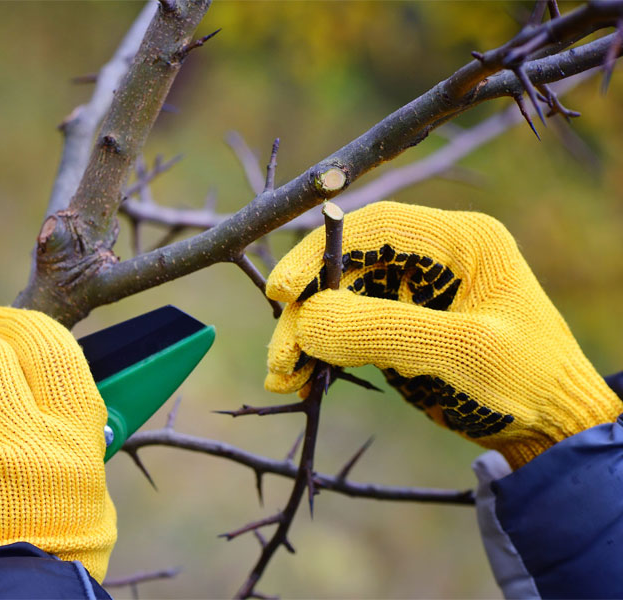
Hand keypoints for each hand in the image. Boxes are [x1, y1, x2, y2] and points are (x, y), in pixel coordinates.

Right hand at [265, 201, 619, 468]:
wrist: (549, 431)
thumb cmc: (525, 383)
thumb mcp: (462, 352)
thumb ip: (384, 330)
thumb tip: (307, 320)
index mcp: (459, 241)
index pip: (373, 228)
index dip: (320, 253)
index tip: (282, 291)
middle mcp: (429, 259)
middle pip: (346, 268)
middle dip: (307, 310)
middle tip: (281, 354)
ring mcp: (411, 294)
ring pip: (337, 300)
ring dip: (305, 336)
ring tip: (283, 377)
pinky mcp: (398, 327)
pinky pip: (345, 330)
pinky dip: (318, 353)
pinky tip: (297, 379)